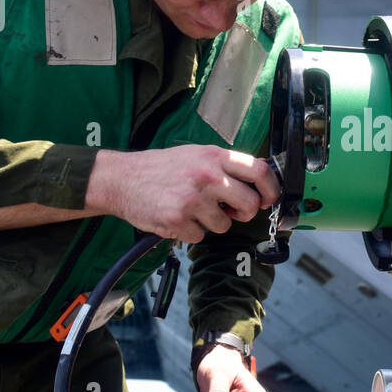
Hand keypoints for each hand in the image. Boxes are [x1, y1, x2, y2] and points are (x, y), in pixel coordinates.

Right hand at [88, 145, 279, 243]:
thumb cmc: (161, 168)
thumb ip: (225, 166)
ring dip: (212, 223)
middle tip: (231, 212)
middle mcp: (207, 176)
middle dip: (243, 213)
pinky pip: (200, 236)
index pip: (259, 171)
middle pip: (249, 204)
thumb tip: (257, 178)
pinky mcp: (178, 219)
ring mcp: (193, 199)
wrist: (121, 179)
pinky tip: (178, 217)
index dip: (270, 189)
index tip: (268, 200)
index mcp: (214, 156)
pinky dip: (190, 232)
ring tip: (192, 209)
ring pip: (224, 225)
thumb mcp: (196, 155)